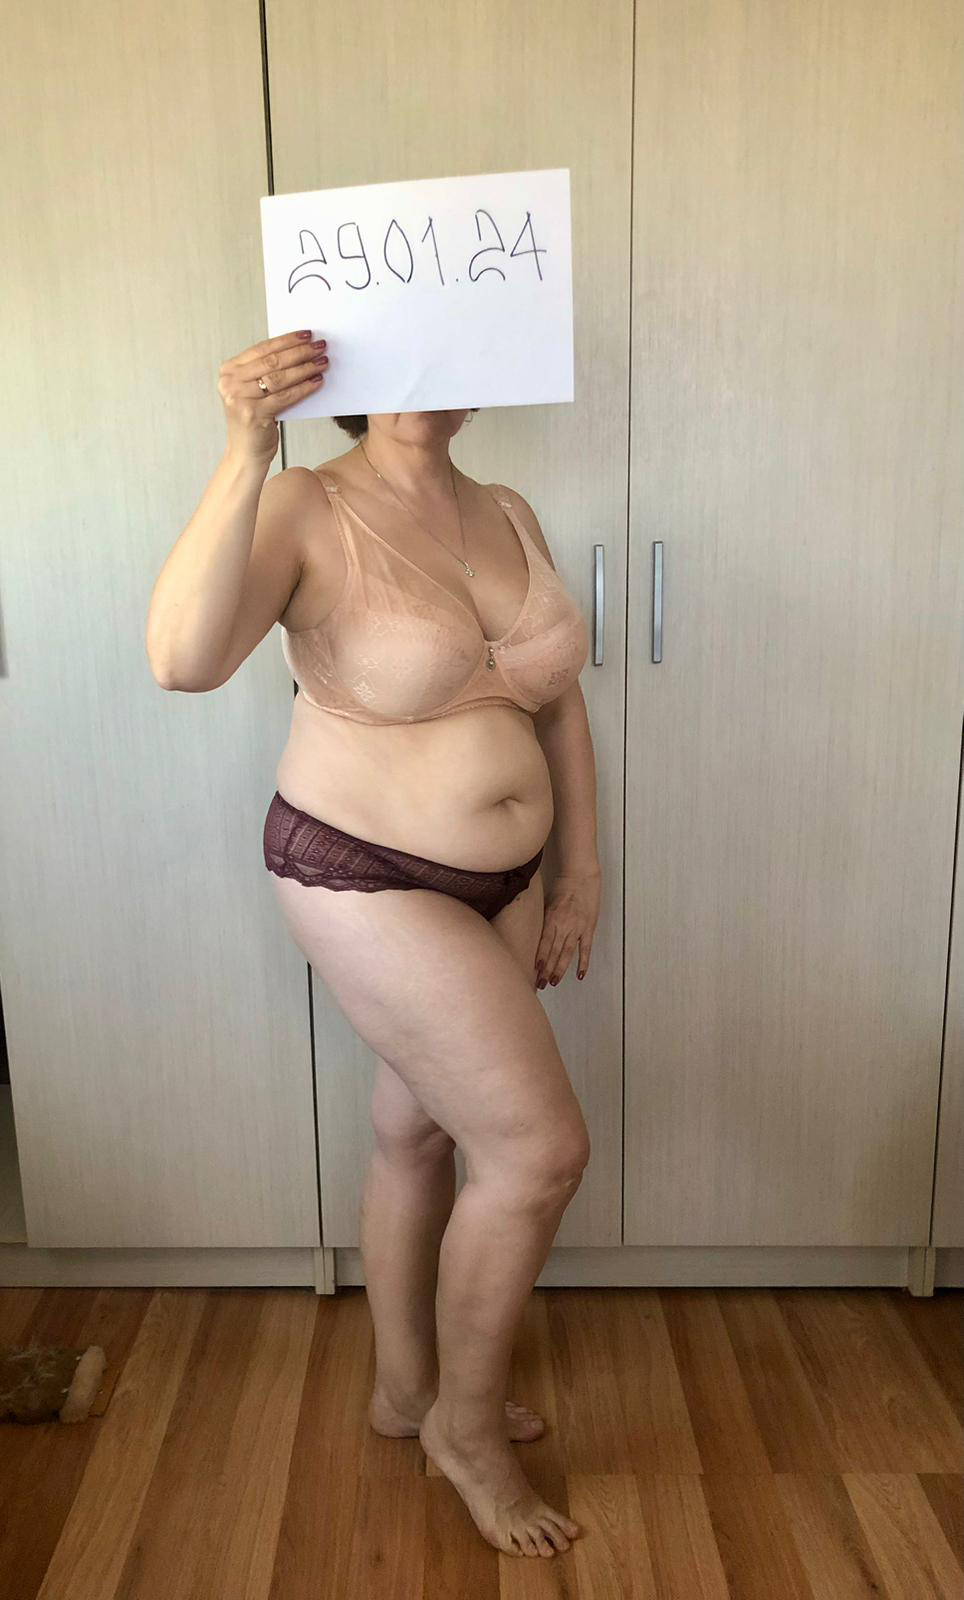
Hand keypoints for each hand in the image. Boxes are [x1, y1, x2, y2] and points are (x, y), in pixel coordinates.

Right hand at [217, 329, 329, 466]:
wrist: (245, 453)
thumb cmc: (252, 422)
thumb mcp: (253, 391)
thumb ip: (264, 372)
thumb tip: (297, 350)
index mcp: (229, 371)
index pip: (262, 349)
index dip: (286, 340)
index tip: (306, 335)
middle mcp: (231, 383)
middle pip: (272, 361)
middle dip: (299, 352)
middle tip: (319, 346)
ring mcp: (239, 399)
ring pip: (280, 378)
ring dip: (305, 368)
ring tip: (322, 362)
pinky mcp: (253, 414)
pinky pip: (285, 397)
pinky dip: (304, 388)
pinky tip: (316, 382)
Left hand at [535, 868, 600, 987]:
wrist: (581, 876)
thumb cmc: (562, 887)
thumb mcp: (545, 902)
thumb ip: (541, 920)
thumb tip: (531, 934)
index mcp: (551, 918)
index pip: (544, 944)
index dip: (540, 959)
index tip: (534, 972)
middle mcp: (564, 925)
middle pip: (554, 952)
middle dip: (547, 970)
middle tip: (540, 984)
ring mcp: (577, 928)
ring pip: (567, 953)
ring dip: (561, 969)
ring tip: (554, 982)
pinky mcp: (589, 928)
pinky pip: (586, 948)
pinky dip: (583, 963)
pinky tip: (580, 975)